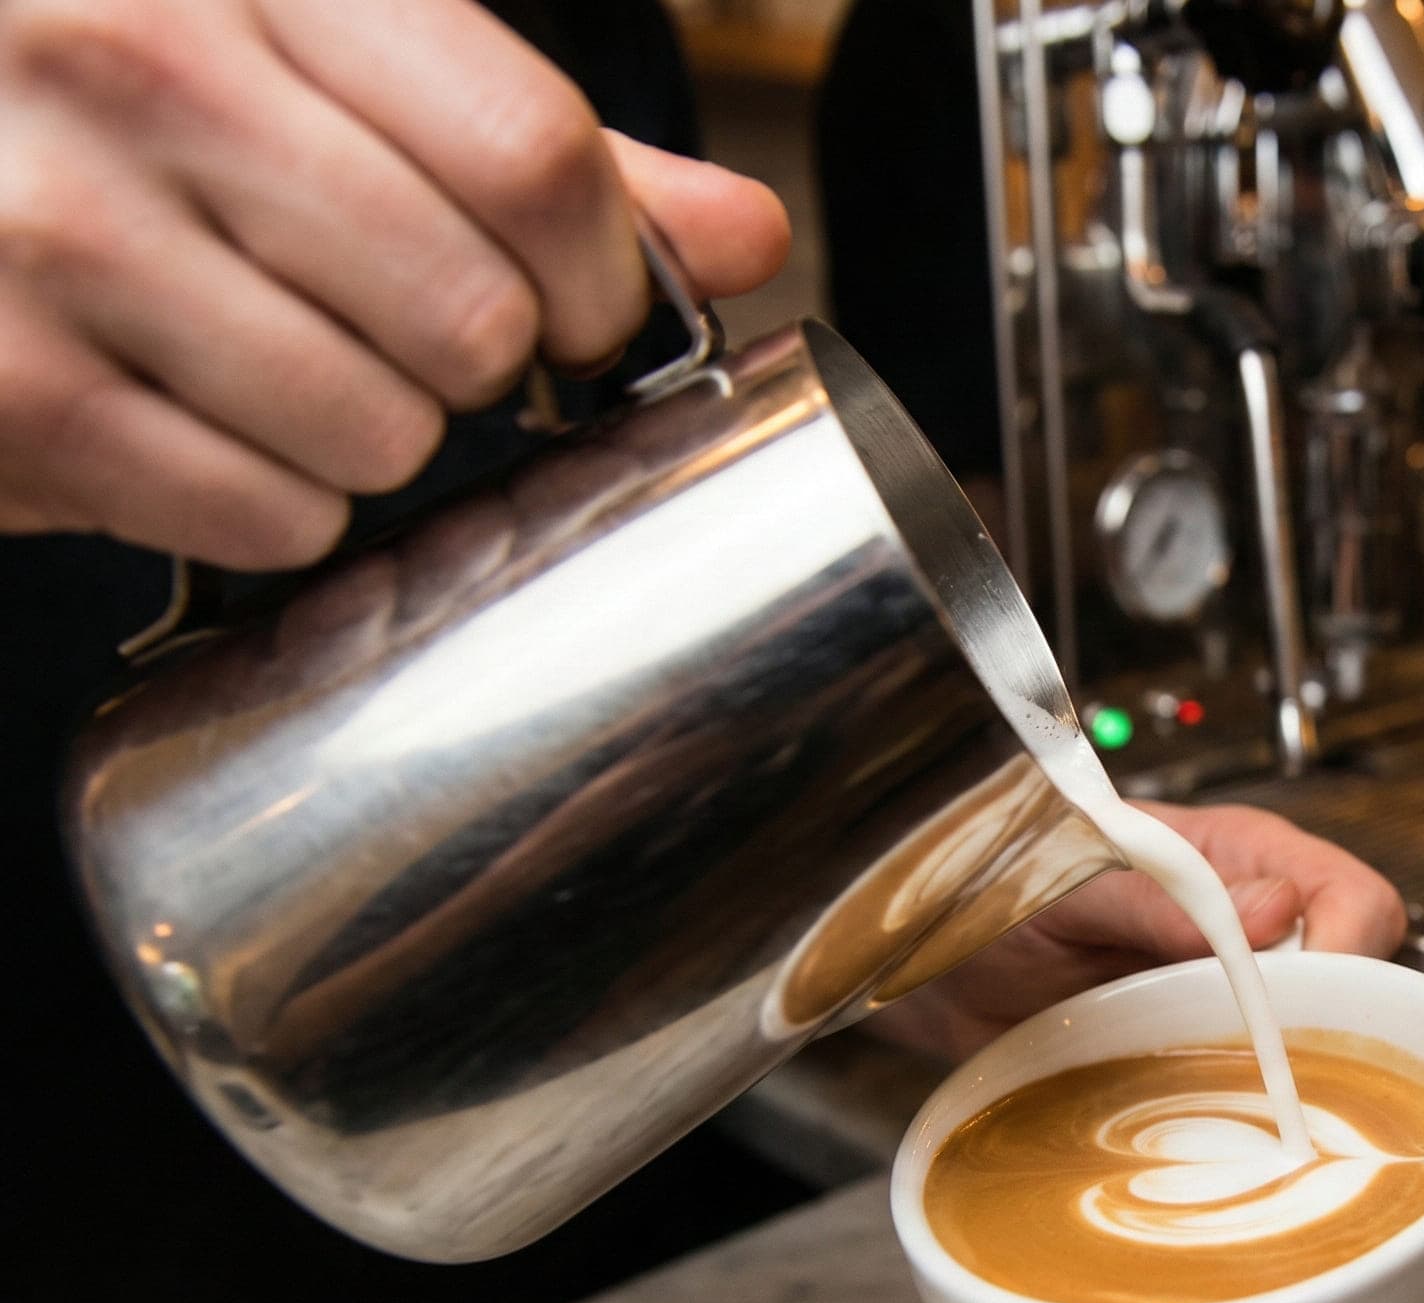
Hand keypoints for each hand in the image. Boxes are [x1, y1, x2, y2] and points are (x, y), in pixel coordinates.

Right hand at [0, 0, 789, 567]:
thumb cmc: (131, 113)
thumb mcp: (328, 69)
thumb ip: (534, 148)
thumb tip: (751, 234)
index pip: (529, 150)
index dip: (604, 272)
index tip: (590, 314)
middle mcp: (137, 66)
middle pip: (473, 314)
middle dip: (482, 364)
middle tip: (412, 341)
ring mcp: (57, 231)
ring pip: (382, 433)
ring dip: (376, 440)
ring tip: (281, 368)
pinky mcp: (14, 391)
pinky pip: (267, 516)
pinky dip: (272, 507)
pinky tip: (201, 424)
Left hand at [871, 802, 1407, 1060]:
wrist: (926, 958)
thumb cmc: (990, 887)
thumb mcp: (1065, 881)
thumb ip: (1157, 895)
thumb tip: (1272, 910)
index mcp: (1235, 856)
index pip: (1350, 896)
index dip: (1352, 951)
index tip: (1314, 1001)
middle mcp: (1246, 926)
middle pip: (1358, 978)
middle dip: (1339, 1029)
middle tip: (1279, 1073)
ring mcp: (1223, 995)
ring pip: (1314, 1041)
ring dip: (1291, 1079)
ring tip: (1242, 1108)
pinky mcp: (1191, 1052)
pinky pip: (1248, 1087)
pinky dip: (1241, 1112)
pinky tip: (1209, 1128)